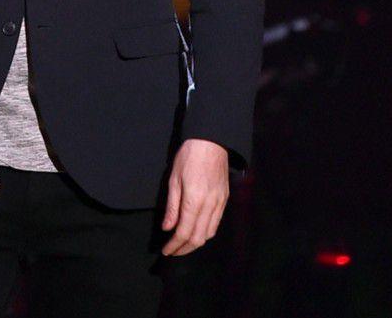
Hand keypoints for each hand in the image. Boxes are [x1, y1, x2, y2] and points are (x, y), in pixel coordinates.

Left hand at [161, 138, 230, 255]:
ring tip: (183, 245)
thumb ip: (172, 206)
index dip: (175, 245)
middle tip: (173, 251)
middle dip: (184, 249)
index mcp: (194, 200)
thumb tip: (167, 228)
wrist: (211, 141)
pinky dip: (206, 233)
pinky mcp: (225, 199)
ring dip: (196, 243)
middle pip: (198, 238)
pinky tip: (197, 232)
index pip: (184, 232)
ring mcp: (220, 203)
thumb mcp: (174, 179)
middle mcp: (210, 205)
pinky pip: (216, 223)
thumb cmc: (188, 156)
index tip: (166, 251)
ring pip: (209, 233)